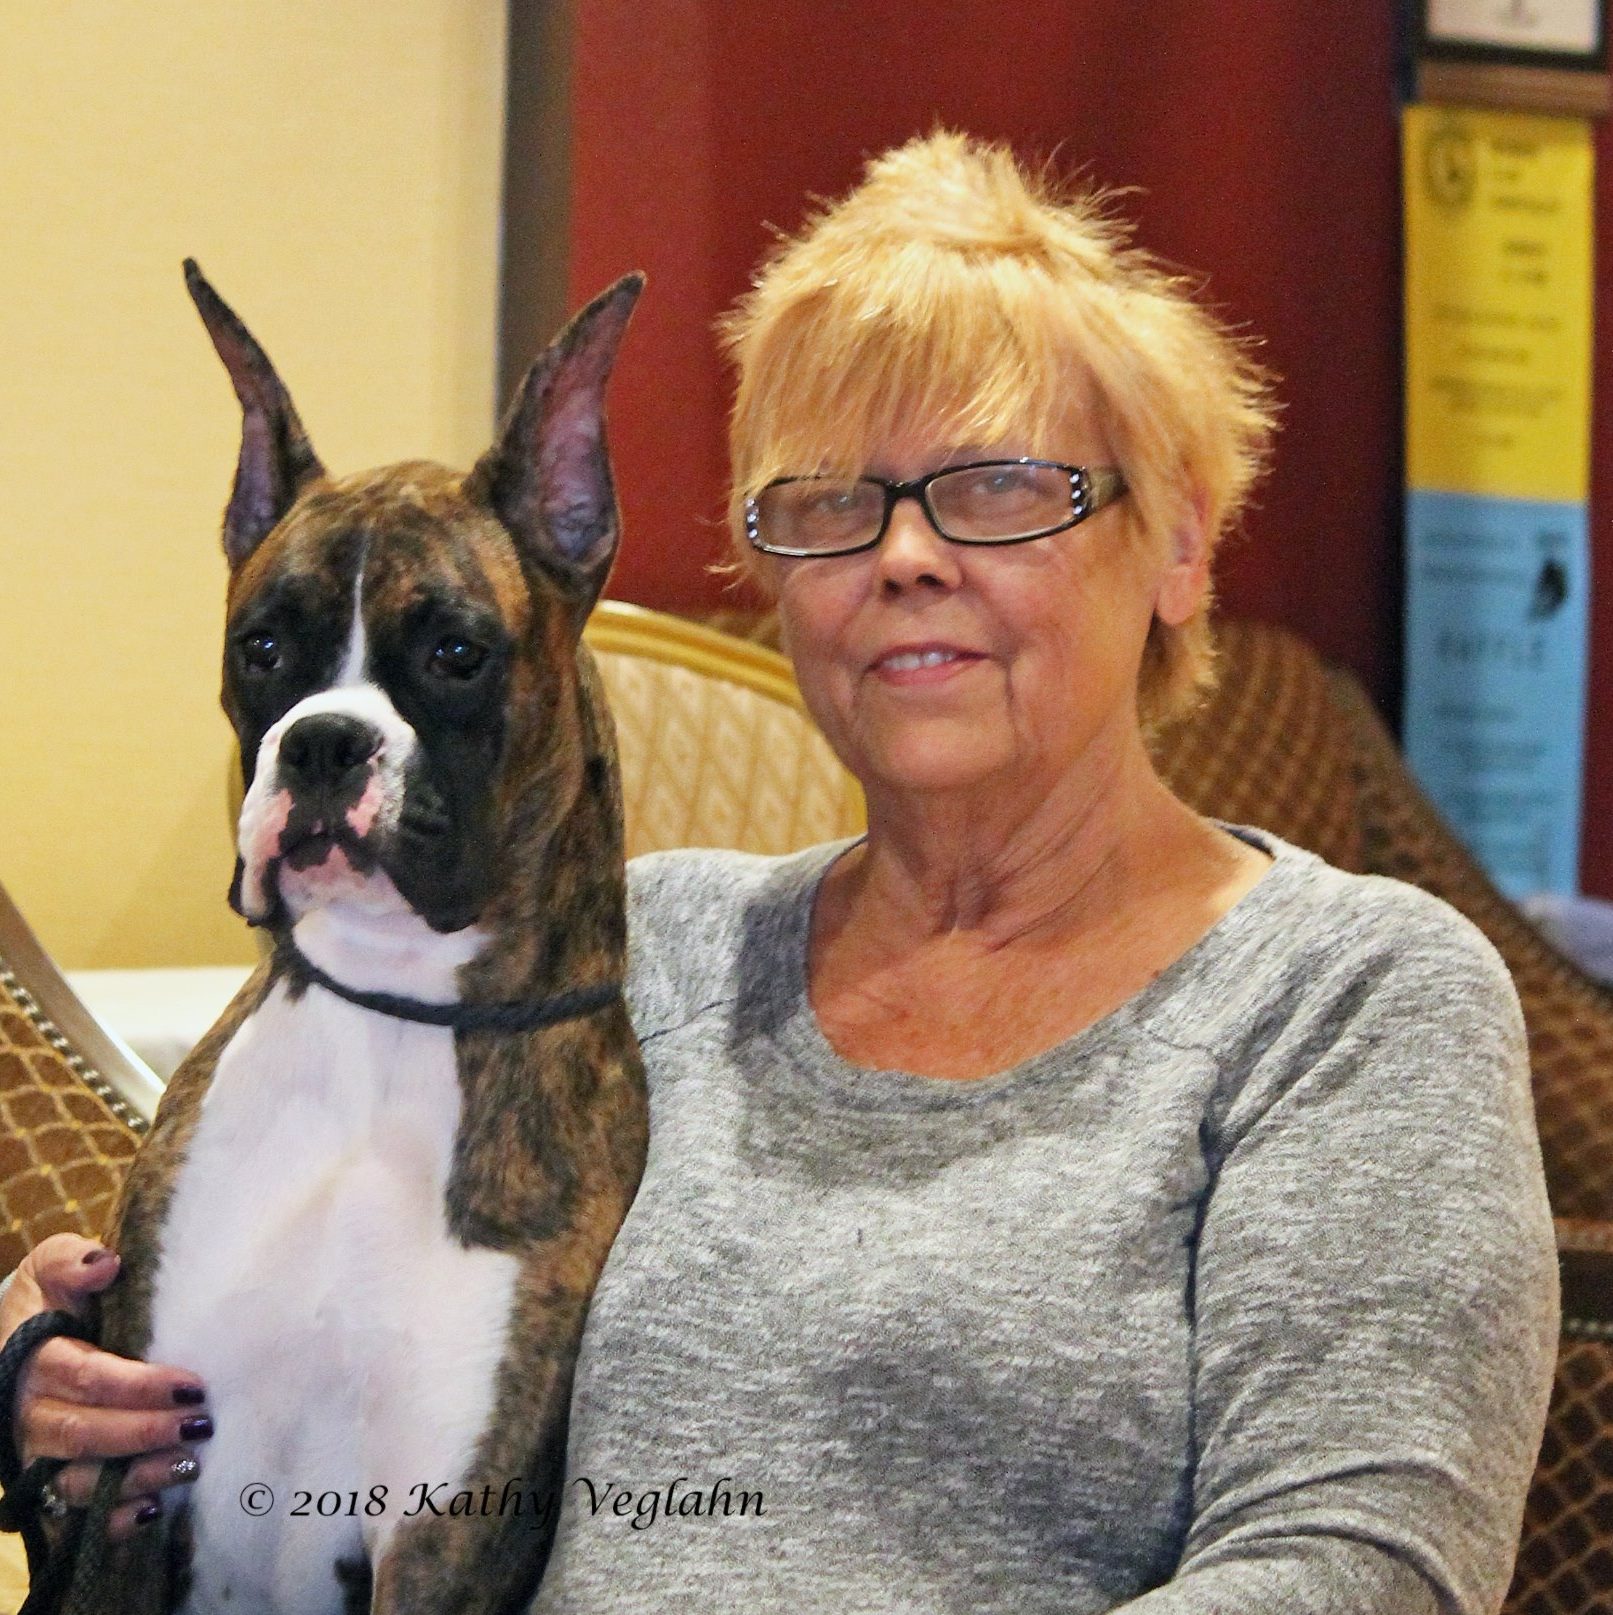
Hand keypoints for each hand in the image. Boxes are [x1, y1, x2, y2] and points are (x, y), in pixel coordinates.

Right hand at [3, 1234, 211, 1540]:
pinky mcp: (46, 1481)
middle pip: (84, 1434)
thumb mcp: (52, 1266)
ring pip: (78, 1479)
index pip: (88, 1378)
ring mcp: (35, 1453)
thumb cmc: (53, 1298)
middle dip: (145, 1433)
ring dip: (136, 1477)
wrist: (20, 1338)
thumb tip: (106, 1263)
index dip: (139, 1386)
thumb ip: (73, 1261)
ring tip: (190, 1466)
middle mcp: (30, 1413)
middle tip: (201, 1426)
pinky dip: (112, 1519)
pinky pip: (71, 1513)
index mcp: (35, 1360)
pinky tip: (154, 1509)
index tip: (193, 1384)